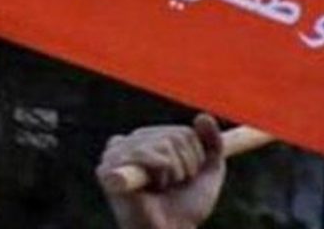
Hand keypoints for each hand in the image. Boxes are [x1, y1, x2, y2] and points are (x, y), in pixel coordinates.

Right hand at [97, 114, 225, 228]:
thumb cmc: (184, 207)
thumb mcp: (208, 170)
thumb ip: (212, 142)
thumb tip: (202, 116)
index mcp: (143, 141)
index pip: (184, 134)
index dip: (194, 159)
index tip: (186, 180)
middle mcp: (126, 143)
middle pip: (176, 135)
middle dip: (187, 165)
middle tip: (173, 187)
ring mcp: (115, 154)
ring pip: (167, 143)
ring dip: (176, 171)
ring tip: (163, 188)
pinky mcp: (110, 168)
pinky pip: (153, 155)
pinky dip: (163, 172)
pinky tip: (154, 188)